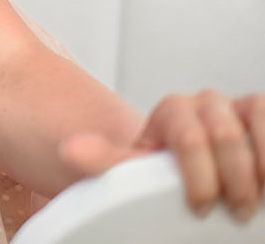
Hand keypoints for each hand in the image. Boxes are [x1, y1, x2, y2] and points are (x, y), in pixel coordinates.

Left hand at [60, 91, 264, 222]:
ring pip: (253, 120)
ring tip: (254, 199)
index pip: (189, 137)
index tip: (200, 209)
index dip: (199, 178)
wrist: (202, 184)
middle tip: (233, 212)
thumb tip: (69, 151)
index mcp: (172, 112)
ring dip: (257, 166)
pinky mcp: (259, 114)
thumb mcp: (135, 173)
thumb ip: (105, 161)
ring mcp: (236, 107)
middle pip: (223, 134)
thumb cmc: (165, 180)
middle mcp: (204, 103)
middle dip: (232, 180)